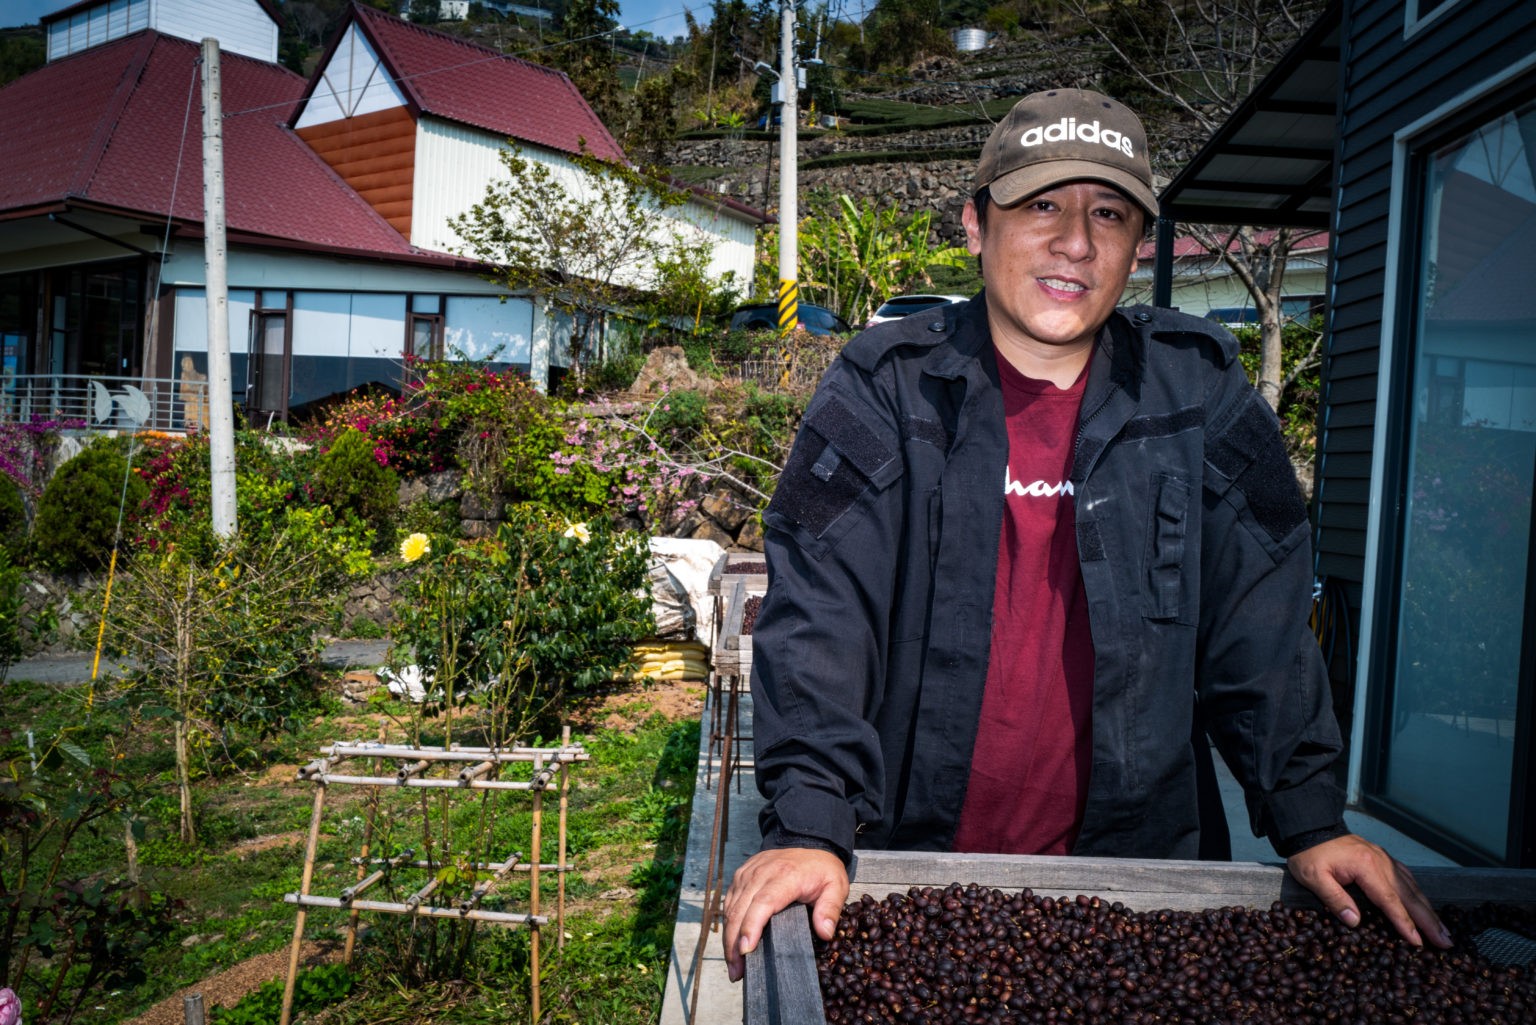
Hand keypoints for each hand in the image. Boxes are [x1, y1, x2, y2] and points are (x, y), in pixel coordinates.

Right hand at [722, 847, 848, 981]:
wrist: (807, 841)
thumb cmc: (821, 869)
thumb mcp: (836, 886)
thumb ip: (831, 909)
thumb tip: (825, 933)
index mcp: (786, 875)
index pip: (763, 902)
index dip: (751, 926)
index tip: (745, 950)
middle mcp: (762, 872)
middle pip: (741, 910)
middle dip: (734, 943)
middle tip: (737, 972)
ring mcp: (748, 873)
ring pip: (731, 908)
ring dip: (728, 939)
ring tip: (734, 967)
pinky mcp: (741, 876)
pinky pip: (729, 902)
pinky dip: (728, 925)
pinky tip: (732, 944)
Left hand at [1286, 834, 1450, 947]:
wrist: (1310, 827)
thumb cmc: (1309, 854)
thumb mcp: (1313, 877)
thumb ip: (1334, 899)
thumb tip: (1354, 922)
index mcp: (1366, 867)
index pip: (1390, 900)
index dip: (1405, 923)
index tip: (1418, 942)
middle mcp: (1382, 862)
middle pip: (1410, 896)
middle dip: (1429, 921)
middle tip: (1446, 942)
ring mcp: (1384, 859)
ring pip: (1412, 887)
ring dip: (1429, 910)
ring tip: (1443, 930)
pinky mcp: (1382, 858)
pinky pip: (1406, 877)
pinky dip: (1418, 893)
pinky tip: (1425, 904)